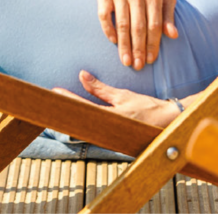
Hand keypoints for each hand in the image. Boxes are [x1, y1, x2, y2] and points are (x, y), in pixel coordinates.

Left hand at [52, 71, 182, 126]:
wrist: (168, 123)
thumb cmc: (147, 108)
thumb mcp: (122, 96)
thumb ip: (100, 89)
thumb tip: (82, 76)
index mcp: (114, 118)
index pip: (85, 107)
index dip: (69, 99)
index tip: (55, 91)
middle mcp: (111, 131)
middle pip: (82, 122)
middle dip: (66, 112)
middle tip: (48, 103)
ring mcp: (111, 138)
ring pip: (87, 129)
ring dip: (73, 119)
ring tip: (57, 109)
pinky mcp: (113, 141)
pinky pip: (94, 132)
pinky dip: (84, 124)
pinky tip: (74, 118)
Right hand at [96, 0, 177, 70]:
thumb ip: (168, 15)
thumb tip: (172, 35)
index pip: (154, 24)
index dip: (153, 44)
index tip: (151, 60)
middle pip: (137, 26)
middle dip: (138, 48)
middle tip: (138, 66)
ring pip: (121, 22)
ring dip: (123, 44)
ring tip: (126, 60)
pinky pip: (104, 13)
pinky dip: (108, 28)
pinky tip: (113, 40)